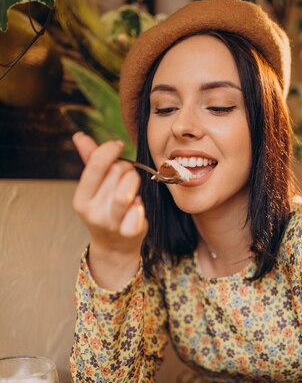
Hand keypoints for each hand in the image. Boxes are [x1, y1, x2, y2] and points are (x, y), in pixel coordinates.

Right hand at [72, 133, 147, 288]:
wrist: (115, 246)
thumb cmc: (107, 210)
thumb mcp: (95, 188)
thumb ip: (90, 161)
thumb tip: (80, 136)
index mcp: (81, 198)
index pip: (96, 164)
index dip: (109, 150)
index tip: (118, 146)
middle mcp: (92, 211)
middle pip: (116, 173)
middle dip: (126, 169)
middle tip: (127, 177)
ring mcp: (110, 223)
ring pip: (127, 190)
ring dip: (134, 182)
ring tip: (133, 187)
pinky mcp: (128, 231)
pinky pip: (138, 209)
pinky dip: (140, 204)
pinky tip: (137, 206)